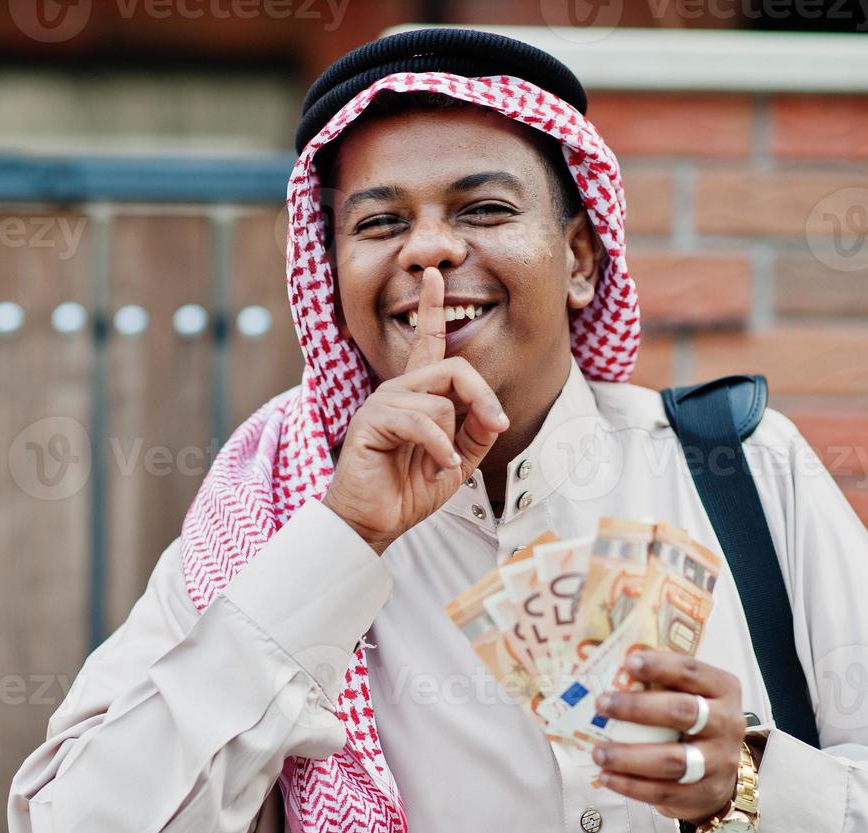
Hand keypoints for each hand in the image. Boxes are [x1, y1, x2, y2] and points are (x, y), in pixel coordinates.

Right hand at [323, 267, 509, 553]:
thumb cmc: (407, 491)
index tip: (435, 275)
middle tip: (496, 425)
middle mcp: (397, 391)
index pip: (426, 343)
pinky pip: (422, 422)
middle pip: (453, 368)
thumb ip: (475, 433)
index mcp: (416, 394)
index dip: (431, 308)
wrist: (372, 522)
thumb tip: (493, 412)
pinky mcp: (371, 421)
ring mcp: (382, 403)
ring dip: (451, 441)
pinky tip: (437, 470)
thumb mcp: (457, 462)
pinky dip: (440, 450)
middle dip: (482, 398)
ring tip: (441, 467)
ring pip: (440, 401)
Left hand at [590, 649, 745, 823]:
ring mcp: (719, 761)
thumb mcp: (688, 695)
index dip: (661, 666)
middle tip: (601, 705)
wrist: (720, 772)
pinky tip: (607, 776)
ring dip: (630, 756)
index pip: (692, 672)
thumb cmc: (692, 722)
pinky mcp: (705, 793)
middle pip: (683, 712)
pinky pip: (664, 791)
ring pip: (673, 760)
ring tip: (598, 752)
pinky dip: (631, 786)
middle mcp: (727, 723)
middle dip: (638, 708)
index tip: (628, 662)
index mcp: (722, 689)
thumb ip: (659, 684)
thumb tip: (607, 671)